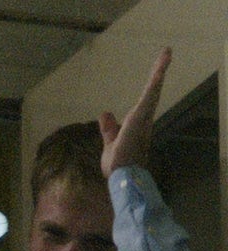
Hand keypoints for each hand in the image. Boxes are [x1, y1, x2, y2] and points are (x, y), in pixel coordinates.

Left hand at [100, 47, 170, 176]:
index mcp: (137, 123)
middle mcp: (143, 119)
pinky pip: (147, 98)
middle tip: (166, 52)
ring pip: (152, 90)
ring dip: (159, 71)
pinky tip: (159, 71)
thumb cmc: (118, 165)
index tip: (157, 71)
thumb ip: (109, 129)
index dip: (151, 85)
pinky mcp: (139, 119)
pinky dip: (153, 84)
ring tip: (166, 54)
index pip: (145, 100)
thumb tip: (105, 112)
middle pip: (152, 91)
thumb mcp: (110, 142)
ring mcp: (142, 118)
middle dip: (159, 72)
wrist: (121, 176)